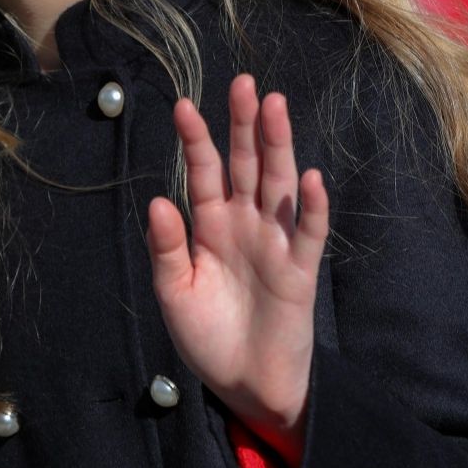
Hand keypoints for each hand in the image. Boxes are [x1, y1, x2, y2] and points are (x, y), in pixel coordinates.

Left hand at [146, 73, 328, 467]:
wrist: (245, 385)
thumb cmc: (207, 337)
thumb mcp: (175, 294)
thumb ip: (167, 250)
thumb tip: (158, 201)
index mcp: (210, 226)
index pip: (204, 173)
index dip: (196, 141)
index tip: (182, 106)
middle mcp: (245, 224)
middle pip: (247, 164)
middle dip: (244, 125)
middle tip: (243, 82)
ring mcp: (275, 243)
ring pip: (278, 184)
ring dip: (278, 146)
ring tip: (274, 107)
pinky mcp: (299, 270)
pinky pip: (308, 233)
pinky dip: (309, 207)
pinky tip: (309, 178)